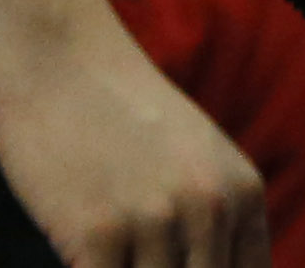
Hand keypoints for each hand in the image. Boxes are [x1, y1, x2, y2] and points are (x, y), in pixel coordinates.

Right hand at [0, 25, 265, 267]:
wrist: (61, 57)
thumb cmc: (119, 111)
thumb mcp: (196, 154)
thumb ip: (214, 214)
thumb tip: (207, 264)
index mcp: (242, 191)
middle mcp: (210, 207)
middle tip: (138, 259)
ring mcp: (155, 220)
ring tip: (108, 251)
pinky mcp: (97, 232)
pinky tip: (80, 258)